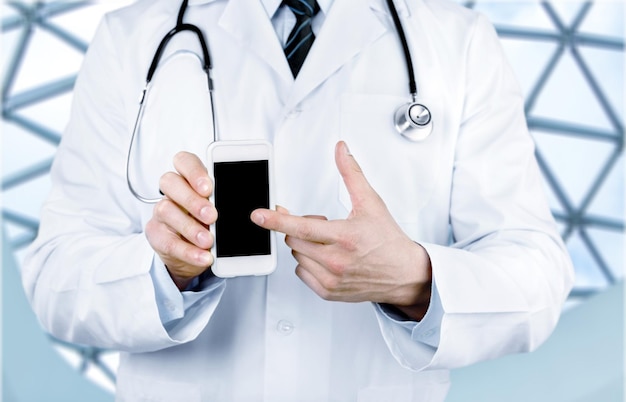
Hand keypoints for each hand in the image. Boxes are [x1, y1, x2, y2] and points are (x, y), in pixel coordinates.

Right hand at [145, 152, 216, 289]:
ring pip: (166, 210)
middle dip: (191, 199)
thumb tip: (250, 207)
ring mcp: (161, 212)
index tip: (209, 188)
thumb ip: (225, 202)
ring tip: (209, 240)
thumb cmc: (209, 223)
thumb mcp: (221, 209)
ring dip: (189, 227)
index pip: (184, 161)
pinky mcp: (156, 234)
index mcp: (189, 178)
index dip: (194, 171)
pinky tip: (203, 256)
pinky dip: (188, 251)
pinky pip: (168, 241)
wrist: (194, 252)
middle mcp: (172, 192)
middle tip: (212, 216)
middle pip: (170, 182)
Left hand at [251, 141, 431, 319]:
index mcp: (345, 237)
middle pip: (294, 240)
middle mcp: (336, 261)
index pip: (302, 227)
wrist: (404, 274)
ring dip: (304, 245)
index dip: (277, 220)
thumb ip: (351, 174)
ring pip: (296, 256)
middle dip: (301, 227)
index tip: (258, 216)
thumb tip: (341, 150)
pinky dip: (307, 263)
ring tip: (328, 242)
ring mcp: (331, 279)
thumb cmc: (387, 240)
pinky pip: (301, 273)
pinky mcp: (329, 292)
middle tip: (322, 224)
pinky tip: (326, 258)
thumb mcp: (371, 203)